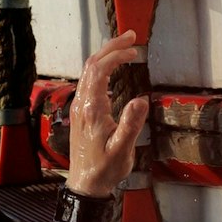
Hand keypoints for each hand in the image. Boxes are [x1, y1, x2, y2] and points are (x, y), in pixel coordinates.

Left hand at [65, 30, 150, 198]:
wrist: (86, 184)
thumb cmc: (104, 169)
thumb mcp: (122, 150)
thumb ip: (131, 125)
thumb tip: (141, 100)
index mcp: (92, 109)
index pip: (99, 71)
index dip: (115, 55)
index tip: (134, 49)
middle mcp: (82, 104)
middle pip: (92, 65)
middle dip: (111, 47)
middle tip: (131, 36)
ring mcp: (80, 107)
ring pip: (88, 72)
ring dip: (105, 56)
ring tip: (125, 48)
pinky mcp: (81, 112)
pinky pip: (89, 82)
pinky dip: (102, 69)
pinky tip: (113, 71)